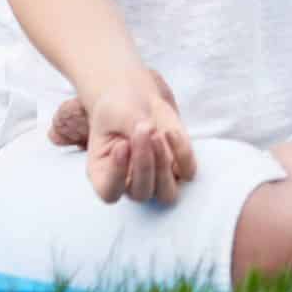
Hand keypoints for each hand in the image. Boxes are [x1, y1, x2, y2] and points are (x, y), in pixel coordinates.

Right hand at [47, 68, 197, 205]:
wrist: (138, 97)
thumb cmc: (119, 109)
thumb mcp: (116, 112)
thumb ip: (130, 125)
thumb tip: (150, 132)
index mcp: (104, 175)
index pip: (110, 192)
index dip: (117, 175)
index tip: (121, 145)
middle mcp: (130, 184)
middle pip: (141, 193)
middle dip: (143, 163)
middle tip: (142, 131)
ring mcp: (156, 179)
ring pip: (166, 193)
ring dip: (163, 167)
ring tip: (157, 134)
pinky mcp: (178, 168)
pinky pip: (187, 172)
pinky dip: (182, 154)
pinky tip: (170, 131)